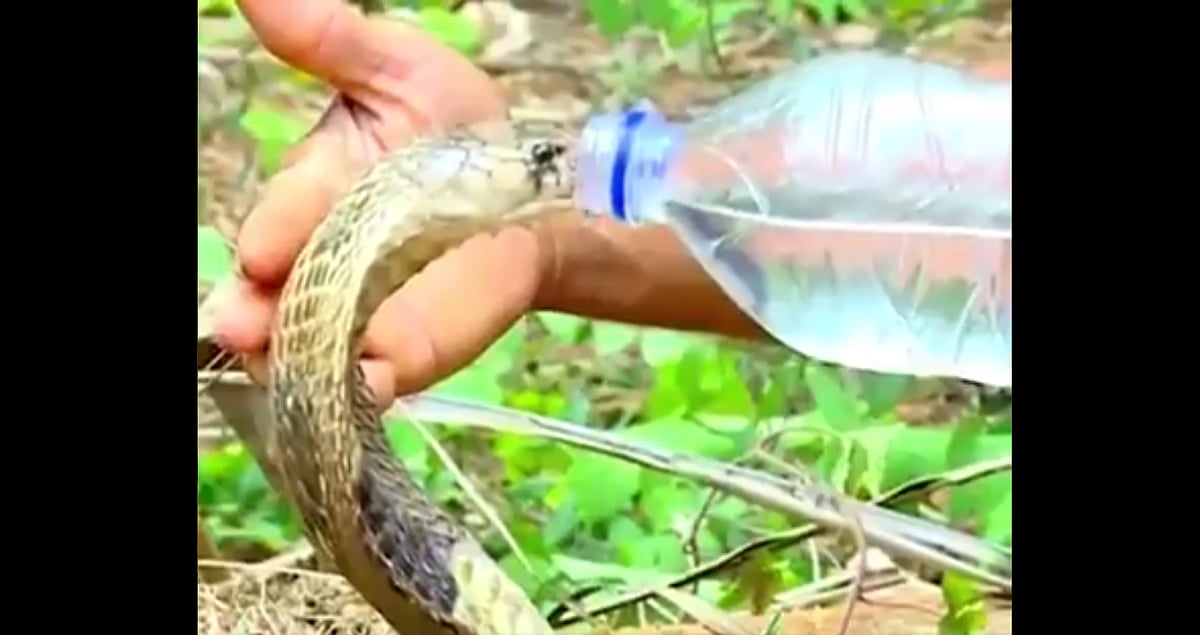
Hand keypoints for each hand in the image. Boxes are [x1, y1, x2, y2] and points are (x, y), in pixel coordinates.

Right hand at [214, 0, 552, 405]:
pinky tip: (369, 389)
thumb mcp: (398, 69)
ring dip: (298, 360)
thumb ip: (331, 40)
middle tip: (240, 330)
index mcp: (314, 189)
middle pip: (279, 291)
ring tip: (288, 374)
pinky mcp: (410, 346)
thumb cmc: (455, 124)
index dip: (275, 231)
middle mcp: (324, 255)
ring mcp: (363, 307)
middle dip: (258, 311)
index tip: (261, 253)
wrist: (536, 186)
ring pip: (315, 341)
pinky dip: (372, 383)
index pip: (285, 212)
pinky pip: (382, 370)